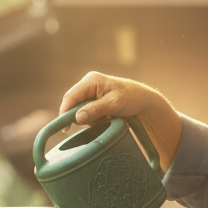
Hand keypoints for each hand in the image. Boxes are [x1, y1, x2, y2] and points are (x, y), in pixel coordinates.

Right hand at [58, 71, 182, 170]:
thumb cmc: (131, 98)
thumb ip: (95, 110)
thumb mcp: (114, 104)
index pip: (71, 96)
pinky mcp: (92, 100)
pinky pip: (86, 113)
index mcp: (91, 80)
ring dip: (89, 118)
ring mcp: (89, 92)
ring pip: (78, 110)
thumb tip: (77, 118)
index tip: (65, 127)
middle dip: (79, 116)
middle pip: (72, 103)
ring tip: (106, 118)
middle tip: (93, 123)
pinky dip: (93, 119)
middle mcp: (87, 84)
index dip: (65, 112)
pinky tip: (106, 118)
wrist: (142, 100)